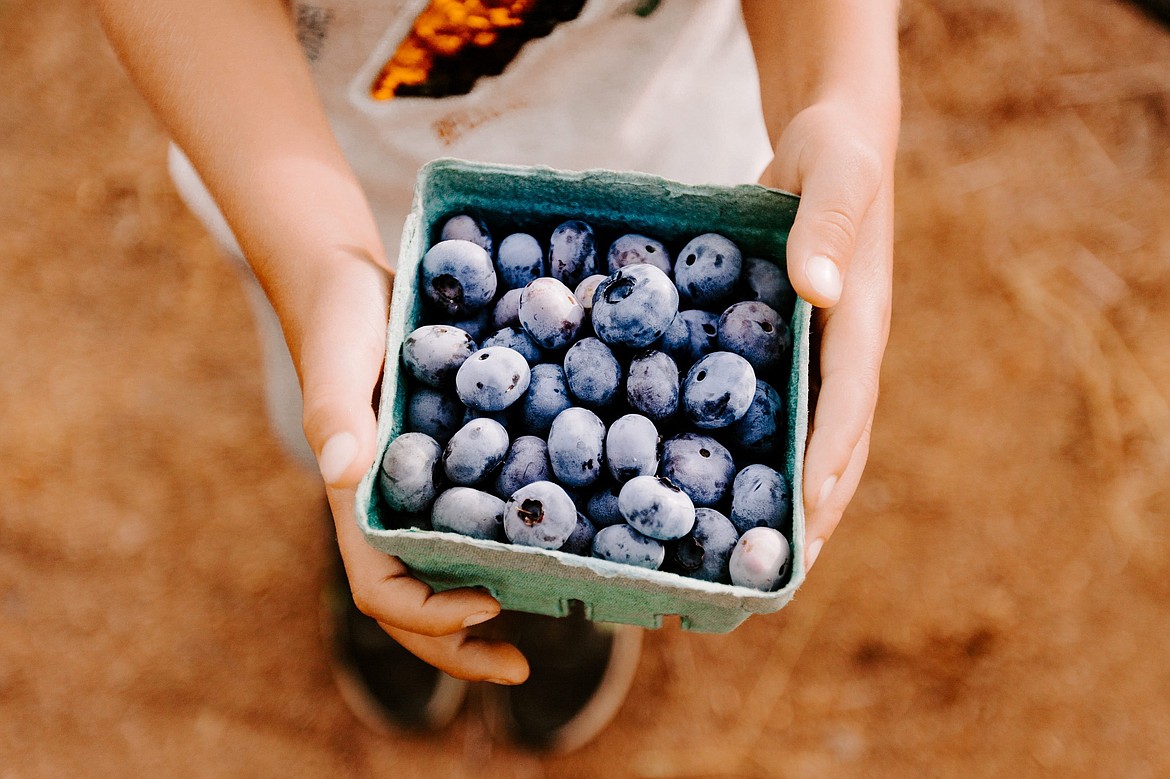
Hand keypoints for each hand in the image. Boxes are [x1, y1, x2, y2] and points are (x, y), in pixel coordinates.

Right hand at [303, 251, 529, 684]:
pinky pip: (476, 520)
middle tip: (523, 667)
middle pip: (416, 604)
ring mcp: (418, 493)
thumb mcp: (336, 359)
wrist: (352, 283)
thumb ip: (335, 414)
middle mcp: (388, 511)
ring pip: (449, 572)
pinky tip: (559, 539)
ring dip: (487, 608)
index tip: (488, 603)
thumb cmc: (336, 320)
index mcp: (355, 504)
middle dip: (462, 647)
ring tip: (549, 618)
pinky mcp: (449, 464)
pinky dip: (509, 544)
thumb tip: (341, 474)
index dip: (429, 615)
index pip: (381, 590)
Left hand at [758, 101, 894, 571]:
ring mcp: (816, 353)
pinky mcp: (787, 344)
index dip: (829, 460)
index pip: (848, 404)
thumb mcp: (835, 174)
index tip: (808, 516)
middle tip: (781, 572)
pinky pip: (775, 407)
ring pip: (808, 438)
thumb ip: (827, 226)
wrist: (831, 141)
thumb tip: (818, 291)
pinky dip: (756, 449)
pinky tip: (718, 478)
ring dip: (789, 497)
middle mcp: (842, 350)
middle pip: (837, 444)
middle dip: (815, 509)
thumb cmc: (836, 154)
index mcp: (860, 320)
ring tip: (756, 554)